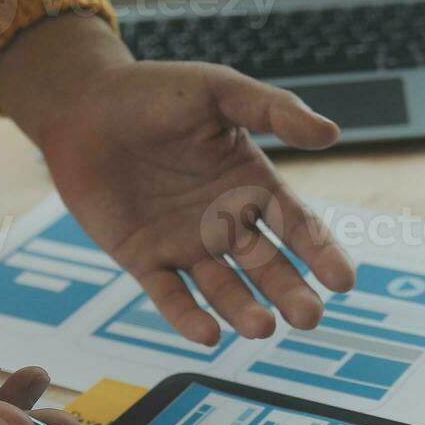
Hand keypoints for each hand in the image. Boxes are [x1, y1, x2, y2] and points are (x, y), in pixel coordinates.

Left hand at [0, 15, 355, 344]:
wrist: (82, 106)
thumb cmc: (153, 93)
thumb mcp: (218, 91)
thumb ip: (272, 109)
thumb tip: (332, 133)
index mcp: (251, 185)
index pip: (296, 226)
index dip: (320, 253)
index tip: (343, 282)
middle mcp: (225, 222)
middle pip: (267, 266)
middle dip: (290, 293)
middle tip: (309, 318)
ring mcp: (186, 244)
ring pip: (223, 287)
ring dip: (244, 310)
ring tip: (262, 329)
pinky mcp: (145, 259)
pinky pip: (169, 295)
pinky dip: (187, 316)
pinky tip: (207, 333)